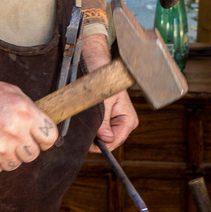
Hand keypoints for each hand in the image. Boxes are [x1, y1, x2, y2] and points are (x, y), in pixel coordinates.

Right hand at [0, 77, 57, 175]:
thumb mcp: (9, 92)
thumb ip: (29, 109)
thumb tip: (42, 126)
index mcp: (25, 113)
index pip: (50, 137)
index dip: (44, 139)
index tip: (37, 138)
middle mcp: (15, 133)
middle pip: (34, 154)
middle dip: (25, 147)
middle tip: (10, 138)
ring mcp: (0, 151)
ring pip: (16, 164)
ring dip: (8, 155)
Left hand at [80, 33, 138, 151]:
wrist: (96, 66)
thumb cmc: (103, 80)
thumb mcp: (103, 102)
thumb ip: (103, 121)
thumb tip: (106, 138)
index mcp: (128, 120)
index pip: (116, 140)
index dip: (102, 145)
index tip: (87, 144)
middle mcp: (124, 123)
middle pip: (109, 142)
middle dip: (96, 140)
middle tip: (82, 135)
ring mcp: (115, 122)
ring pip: (102, 138)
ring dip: (92, 135)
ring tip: (83, 125)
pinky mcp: (106, 120)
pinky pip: (98, 131)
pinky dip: (91, 130)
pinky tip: (85, 124)